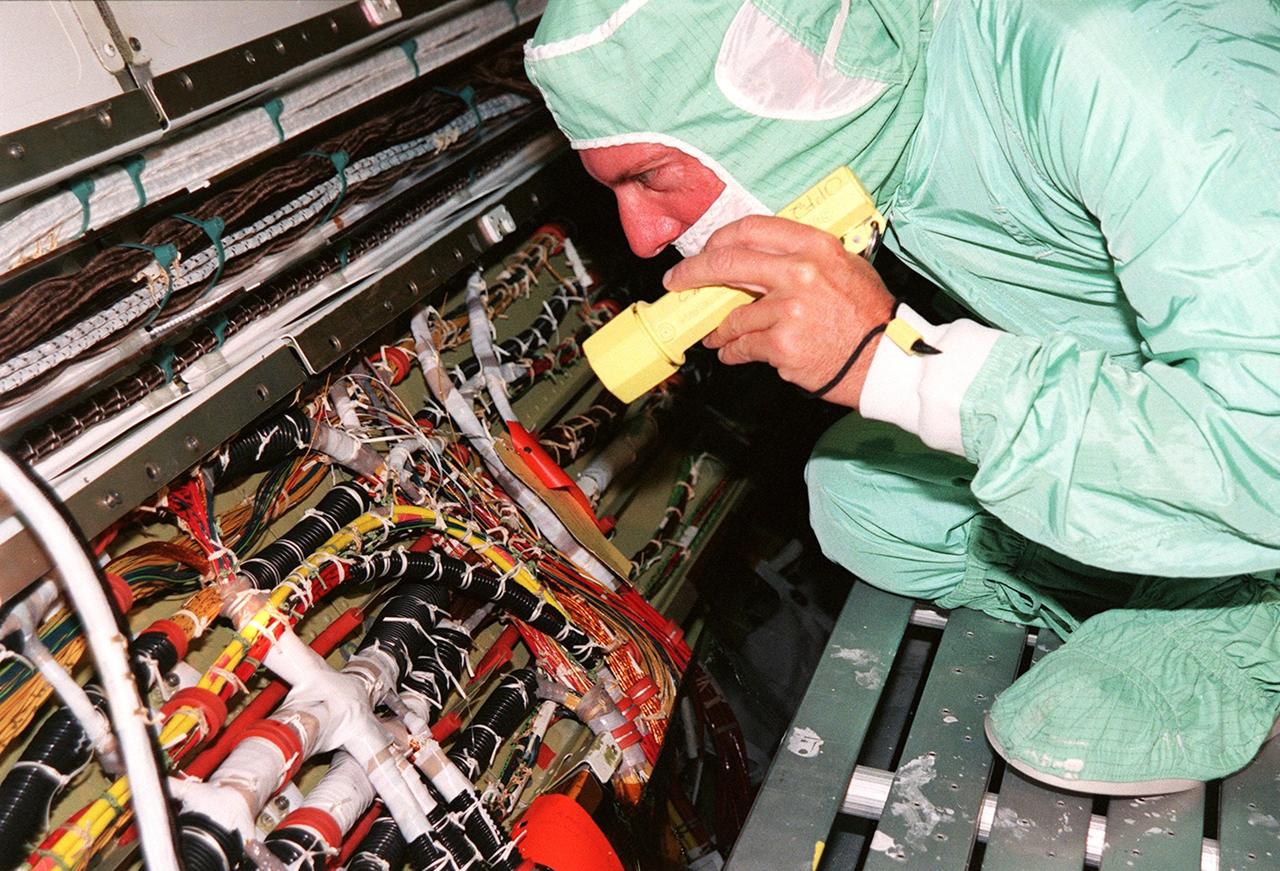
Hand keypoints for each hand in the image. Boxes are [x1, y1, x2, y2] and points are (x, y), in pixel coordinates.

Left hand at [662, 215, 895, 406]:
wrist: (886, 360)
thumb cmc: (867, 316)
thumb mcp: (845, 268)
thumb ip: (804, 258)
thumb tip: (760, 256)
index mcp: (814, 247)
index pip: (751, 229)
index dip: (719, 240)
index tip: (705, 251)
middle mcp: (799, 272)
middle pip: (726, 263)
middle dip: (692, 273)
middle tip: (677, 282)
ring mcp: (788, 309)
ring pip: (732, 315)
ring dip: (719, 328)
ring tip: (718, 336)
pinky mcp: (781, 343)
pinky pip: (742, 345)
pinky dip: (732, 352)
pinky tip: (733, 354)